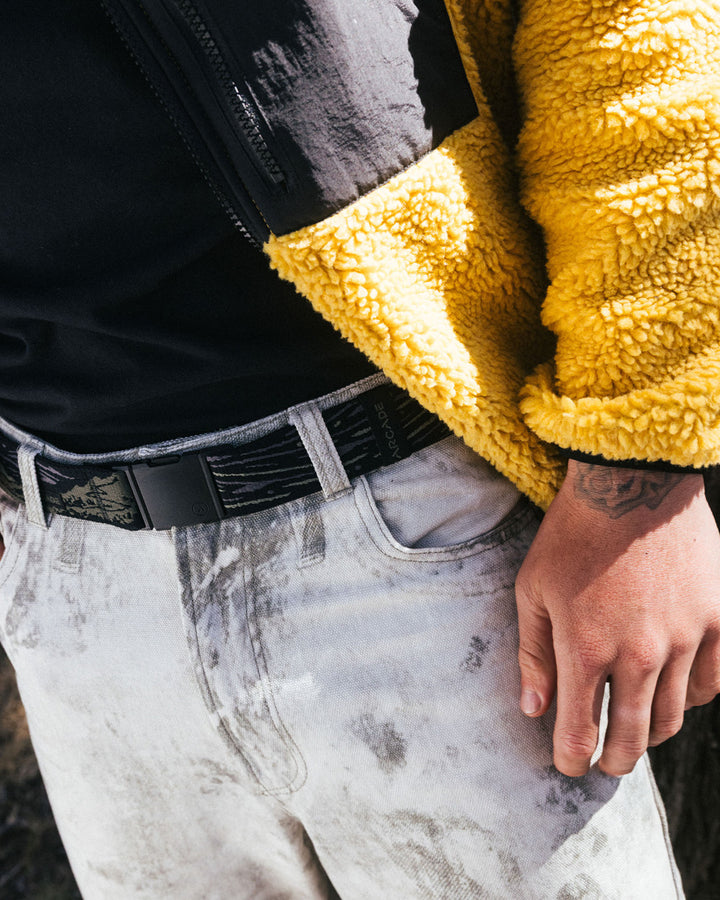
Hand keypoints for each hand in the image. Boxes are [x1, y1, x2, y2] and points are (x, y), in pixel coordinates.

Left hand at [515, 460, 719, 776]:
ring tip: (637, 731)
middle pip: (633, 739)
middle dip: (614, 761)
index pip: (579, 733)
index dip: (572, 759)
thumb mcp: (532, 589)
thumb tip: (534, 709)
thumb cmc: (571, 536)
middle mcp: (639, 654)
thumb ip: (533, 654)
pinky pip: (711, 684)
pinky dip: (691, 699)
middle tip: (605, 763)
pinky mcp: (717, 619)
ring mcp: (685, 639)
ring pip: (672, 716)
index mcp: (585, 649)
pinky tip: (673, 692)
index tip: (569, 764)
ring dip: (651, 733)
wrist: (631, 484)